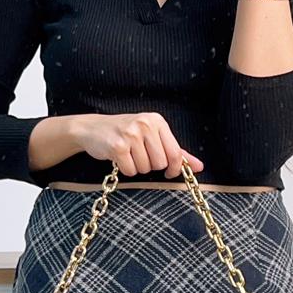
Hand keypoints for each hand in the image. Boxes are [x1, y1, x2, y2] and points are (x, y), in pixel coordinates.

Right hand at [75, 112, 204, 178]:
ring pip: (145, 168)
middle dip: (151, 165)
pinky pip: (130, 170)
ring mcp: (130, 134)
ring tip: (128, 154)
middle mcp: (145, 124)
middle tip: (139, 156)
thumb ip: (176, 151)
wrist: (92, 129)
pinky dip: (125, 169)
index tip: (169, 172)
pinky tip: (119, 158)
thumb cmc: (126, 133)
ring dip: (137, 167)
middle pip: (160, 163)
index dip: (174, 168)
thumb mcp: (152, 136)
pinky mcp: (117, 146)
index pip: (175, 153)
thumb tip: (199, 166)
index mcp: (157, 120)